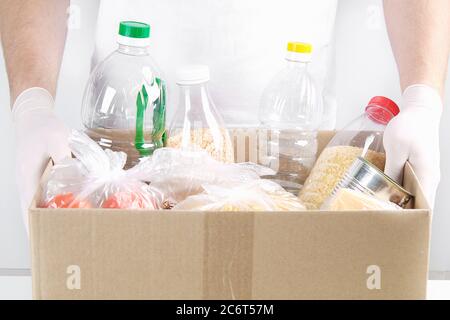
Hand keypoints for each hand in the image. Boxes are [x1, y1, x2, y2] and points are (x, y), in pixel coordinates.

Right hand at [13, 88, 70, 227]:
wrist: (33, 116)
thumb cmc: (42, 127)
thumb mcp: (57, 139)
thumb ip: (65, 156)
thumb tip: (77, 174)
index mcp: (27, 178)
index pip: (29, 209)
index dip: (35, 227)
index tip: (43, 241)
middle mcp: (27, 183)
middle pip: (32, 212)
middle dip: (44, 227)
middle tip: (60, 241)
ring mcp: (31, 181)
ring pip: (37, 206)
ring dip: (48, 218)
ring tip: (65, 230)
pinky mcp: (39, 177)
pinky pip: (43, 196)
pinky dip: (52, 205)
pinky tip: (66, 208)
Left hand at [383, 84, 442, 207]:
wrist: (420, 111)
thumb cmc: (410, 126)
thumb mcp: (396, 148)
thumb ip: (393, 171)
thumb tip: (387, 191)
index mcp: (427, 176)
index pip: (425, 206)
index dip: (412, 218)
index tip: (394, 223)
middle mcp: (430, 178)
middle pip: (418, 203)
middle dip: (402, 212)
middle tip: (381, 216)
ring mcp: (426, 173)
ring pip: (414, 194)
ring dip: (400, 201)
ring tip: (380, 205)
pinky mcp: (420, 168)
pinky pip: (411, 184)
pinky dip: (400, 190)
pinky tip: (385, 190)